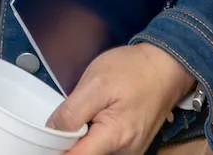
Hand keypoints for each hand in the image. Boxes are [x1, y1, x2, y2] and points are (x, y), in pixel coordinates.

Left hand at [51, 43, 196, 154]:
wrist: (165, 65)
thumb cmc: (134, 70)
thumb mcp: (95, 83)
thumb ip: (72, 111)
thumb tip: (53, 130)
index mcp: (115, 137)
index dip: (58, 149)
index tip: (47, 138)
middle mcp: (126, 150)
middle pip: (86, 154)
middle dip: (71, 139)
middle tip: (69, 114)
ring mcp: (131, 147)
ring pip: (95, 149)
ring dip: (84, 135)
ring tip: (87, 110)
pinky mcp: (132, 141)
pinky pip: (106, 143)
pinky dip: (95, 132)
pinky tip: (96, 115)